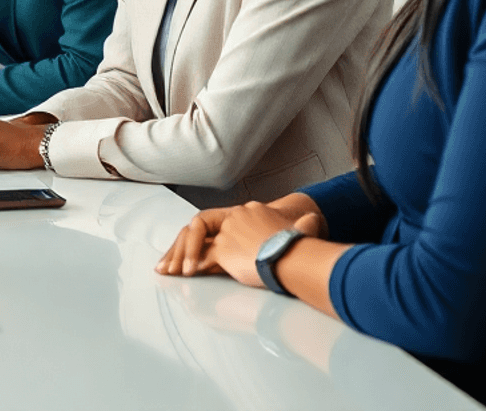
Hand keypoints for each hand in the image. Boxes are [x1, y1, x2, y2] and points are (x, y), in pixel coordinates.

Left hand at [158, 201, 327, 282]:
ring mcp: (228, 232)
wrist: (299, 255)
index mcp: (251, 210)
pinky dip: (192, 265)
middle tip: (169, 263)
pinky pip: (201, 257)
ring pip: (193, 238)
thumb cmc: (305, 247)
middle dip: (181, 245)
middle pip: (199, 226)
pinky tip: (187, 276)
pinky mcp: (224, 248)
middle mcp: (235, 216)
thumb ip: (304, 226)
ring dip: (180, 255)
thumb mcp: (305, 230)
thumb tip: (316, 220)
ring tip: (170, 272)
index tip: (200, 249)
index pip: (219, 220)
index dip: (206, 234)